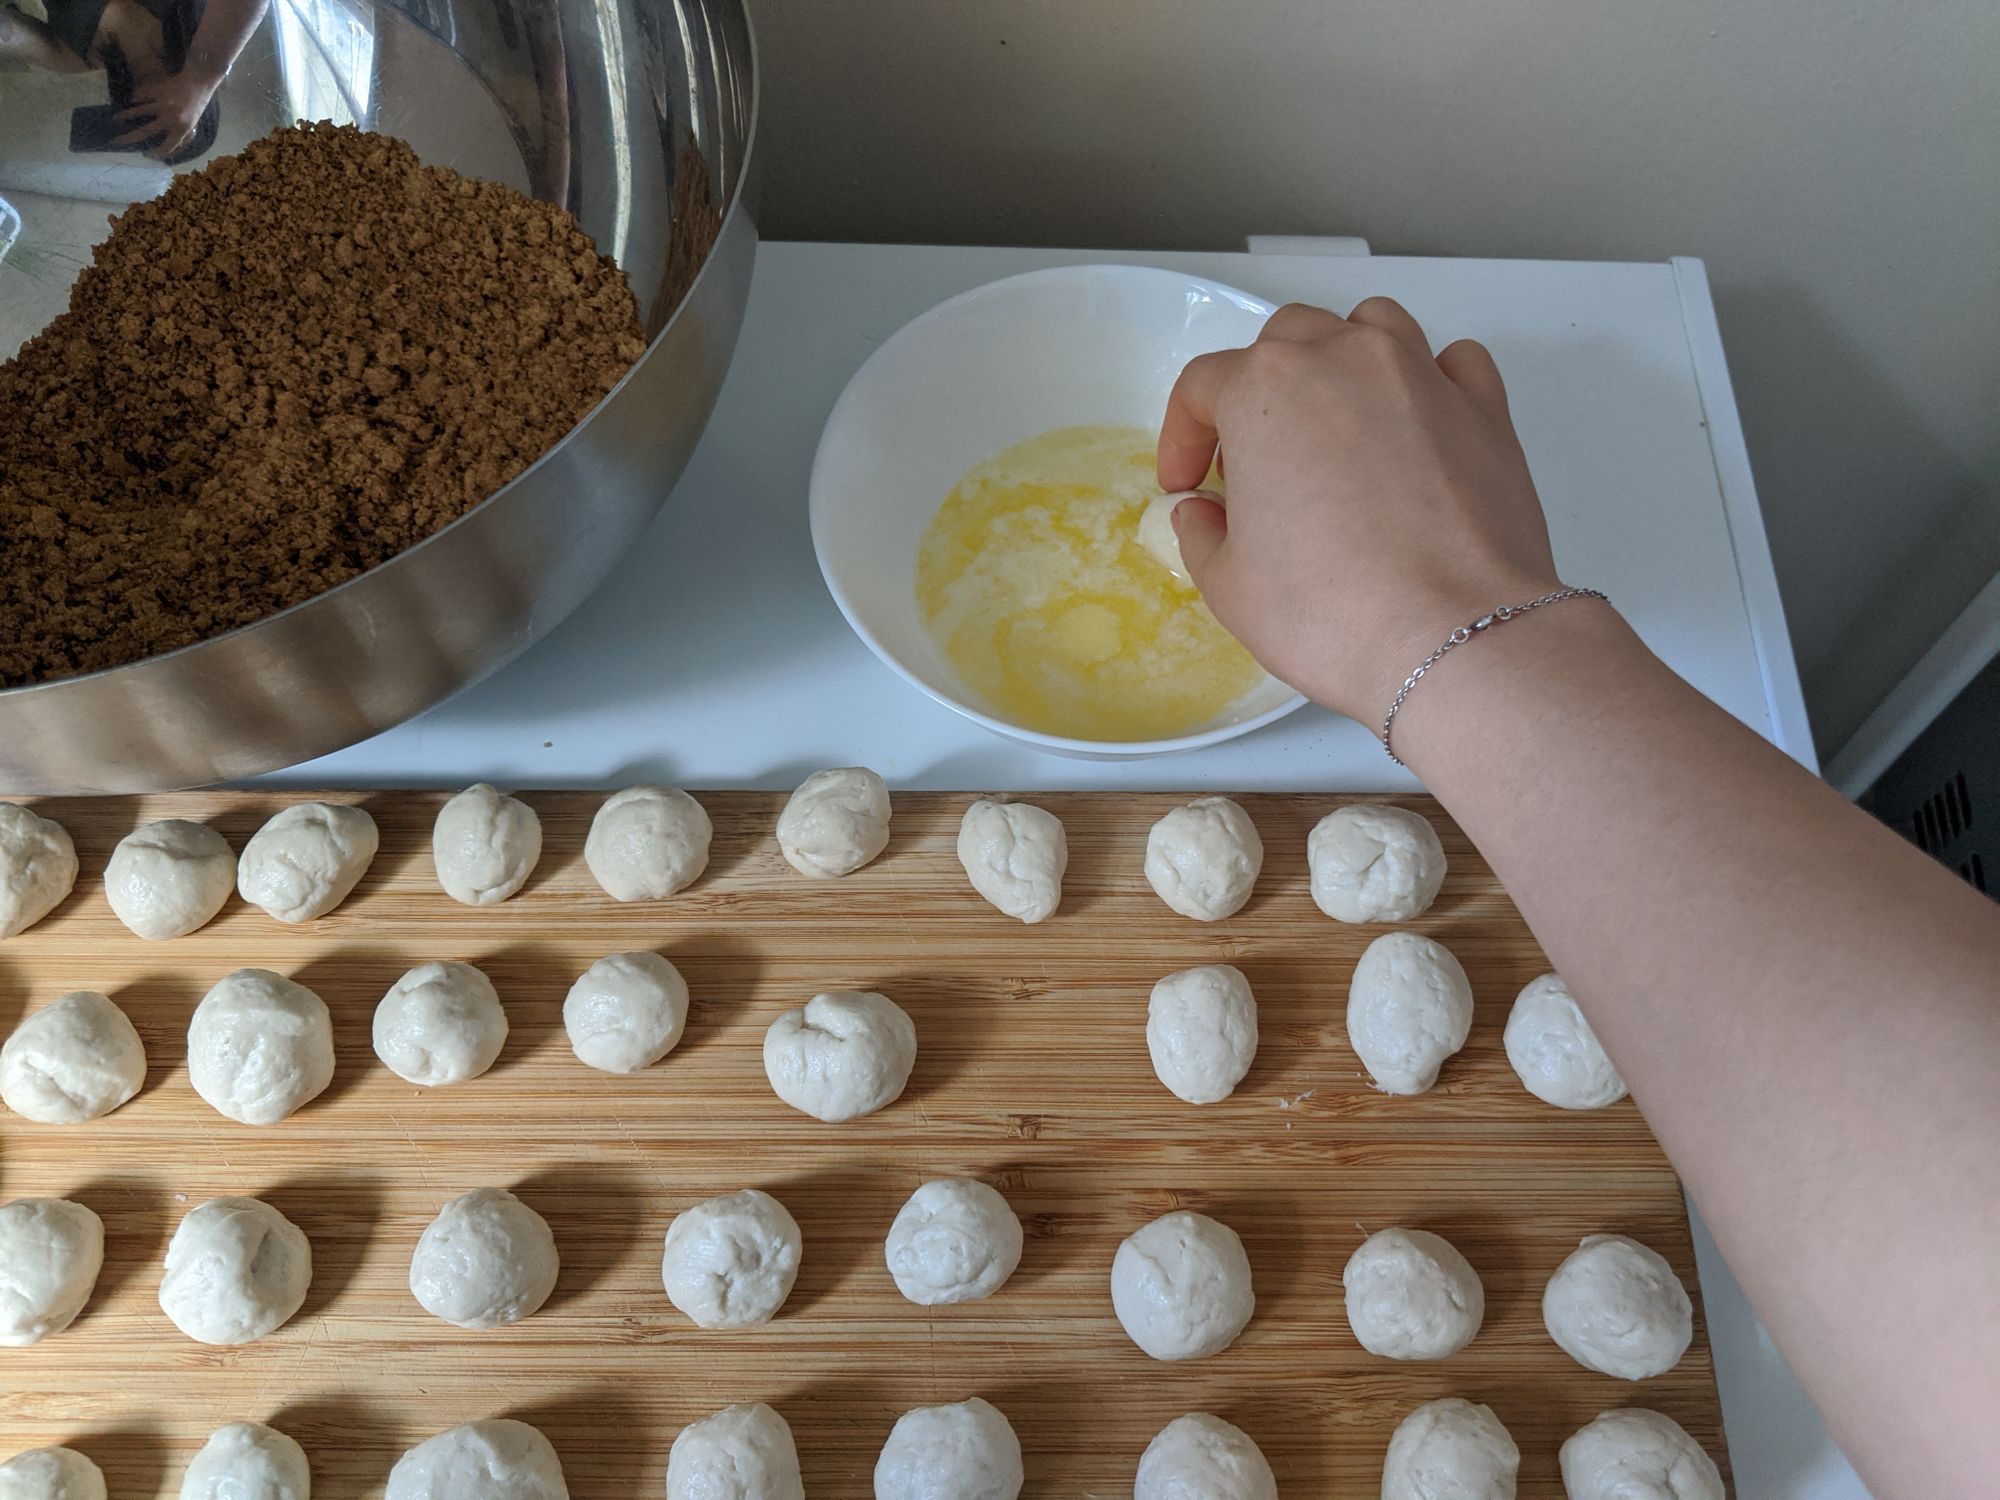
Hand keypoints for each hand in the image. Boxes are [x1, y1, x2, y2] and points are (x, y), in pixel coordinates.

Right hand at [111, 68, 216, 157]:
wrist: (198, 85)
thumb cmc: (196, 108)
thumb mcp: (193, 126)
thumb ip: (182, 138)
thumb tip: (167, 149)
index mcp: (182, 130)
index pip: (167, 147)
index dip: (155, 154)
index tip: (144, 154)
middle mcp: (171, 119)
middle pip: (146, 131)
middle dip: (129, 137)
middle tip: (117, 140)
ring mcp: (163, 104)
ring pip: (139, 111)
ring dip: (125, 116)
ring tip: (116, 119)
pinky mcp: (158, 92)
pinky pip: (142, 97)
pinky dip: (135, 100)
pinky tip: (130, 103)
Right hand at [1158, 298, 1563, 723]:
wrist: (1455, 636)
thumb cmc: (1329, 611)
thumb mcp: (1229, 586)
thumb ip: (1202, 533)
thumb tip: (1203, 512)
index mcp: (1264, 390)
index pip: (1201, 385)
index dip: (1183, 436)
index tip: (1185, 486)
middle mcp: (1343, 359)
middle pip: (1286, 340)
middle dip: (1259, 391)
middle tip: (1257, 462)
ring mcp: (1421, 375)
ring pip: (1369, 327)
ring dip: (1340, 362)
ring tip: (1336, 425)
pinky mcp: (1485, 408)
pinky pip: (1452, 362)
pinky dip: (1428, 380)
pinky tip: (1417, 427)